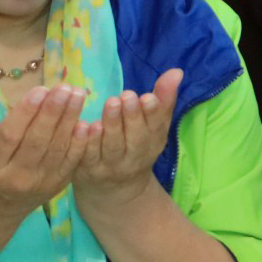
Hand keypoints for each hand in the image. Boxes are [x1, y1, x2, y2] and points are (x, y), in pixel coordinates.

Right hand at [0, 83, 87, 235]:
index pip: (9, 136)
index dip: (26, 113)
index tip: (40, 89)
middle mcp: (14, 178)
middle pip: (37, 142)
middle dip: (53, 113)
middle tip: (66, 88)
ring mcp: (37, 184)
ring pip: (57, 150)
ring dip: (69, 121)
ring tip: (78, 95)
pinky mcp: (54, 187)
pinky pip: (70, 163)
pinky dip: (80, 143)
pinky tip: (87, 123)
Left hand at [72, 68, 181, 210]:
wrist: (115, 190)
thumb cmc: (135, 147)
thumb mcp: (153, 126)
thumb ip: (163, 99)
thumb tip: (176, 71)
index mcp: (153, 142)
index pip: (156, 127)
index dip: (152, 113)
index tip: (147, 97)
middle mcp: (135, 156)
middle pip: (136, 138)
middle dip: (132, 117)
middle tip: (126, 96)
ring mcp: (112, 165)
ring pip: (113, 146)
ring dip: (112, 125)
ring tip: (110, 103)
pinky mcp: (88, 169)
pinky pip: (88, 155)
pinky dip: (88, 141)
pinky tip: (85, 125)